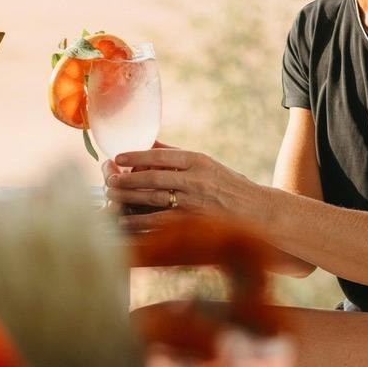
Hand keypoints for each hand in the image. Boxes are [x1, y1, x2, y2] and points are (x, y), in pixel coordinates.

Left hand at [103, 144, 255, 218]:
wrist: (258, 212)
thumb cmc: (229, 186)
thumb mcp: (207, 164)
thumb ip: (177, 156)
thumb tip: (149, 143)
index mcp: (198, 160)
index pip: (160, 155)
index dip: (136, 156)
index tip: (118, 158)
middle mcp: (195, 179)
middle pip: (153, 177)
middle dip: (127, 179)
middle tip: (109, 180)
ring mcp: (195, 202)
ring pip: (153, 198)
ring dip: (128, 198)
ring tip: (111, 197)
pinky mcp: (194, 223)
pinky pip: (160, 222)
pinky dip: (140, 221)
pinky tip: (124, 221)